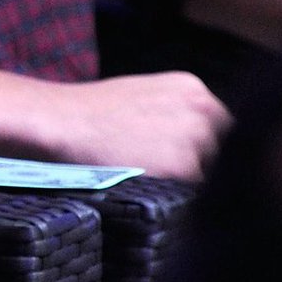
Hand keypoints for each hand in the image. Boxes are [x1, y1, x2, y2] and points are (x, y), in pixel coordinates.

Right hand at [32, 71, 231, 179]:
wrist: (60, 122)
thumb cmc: (91, 111)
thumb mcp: (144, 94)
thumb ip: (178, 111)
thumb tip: (199, 139)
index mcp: (193, 89)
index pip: (220, 126)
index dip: (203, 144)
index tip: (177, 154)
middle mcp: (203, 110)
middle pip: (221, 150)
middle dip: (200, 161)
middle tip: (159, 167)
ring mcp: (196, 138)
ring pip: (208, 173)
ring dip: (186, 179)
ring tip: (146, 173)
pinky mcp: (184, 167)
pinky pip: (191, 192)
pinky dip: (172, 192)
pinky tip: (143, 181)